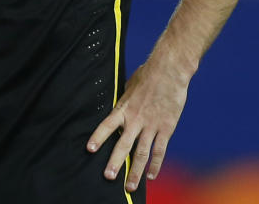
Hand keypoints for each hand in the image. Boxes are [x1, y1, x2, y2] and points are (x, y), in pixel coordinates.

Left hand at [86, 58, 189, 192]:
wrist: (170, 71)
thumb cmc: (147, 75)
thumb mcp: (129, 87)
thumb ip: (124, 102)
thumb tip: (119, 110)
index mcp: (123, 108)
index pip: (107, 125)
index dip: (98, 137)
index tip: (89, 149)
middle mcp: (135, 120)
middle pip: (123, 145)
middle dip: (115, 163)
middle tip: (108, 177)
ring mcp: (151, 125)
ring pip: (142, 154)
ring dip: (135, 171)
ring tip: (130, 187)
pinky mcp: (166, 128)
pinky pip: (160, 150)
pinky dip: (156, 165)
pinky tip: (151, 176)